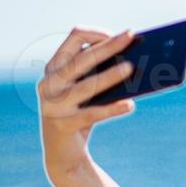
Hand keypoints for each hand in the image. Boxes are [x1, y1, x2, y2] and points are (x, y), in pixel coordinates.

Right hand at [38, 27, 136, 177]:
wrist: (63, 153)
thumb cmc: (80, 115)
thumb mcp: (86, 92)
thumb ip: (100, 76)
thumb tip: (135, 62)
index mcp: (55, 67)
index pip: (74, 38)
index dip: (97, 33)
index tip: (119, 35)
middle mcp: (50, 82)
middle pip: (82, 58)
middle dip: (109, 46)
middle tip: (131, 36)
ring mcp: (54, 104)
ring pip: (87, 85)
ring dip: (111, 75)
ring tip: (133, 67)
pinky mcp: (63, 124)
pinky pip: (92, 114)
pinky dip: (112, 108)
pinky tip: (130, 104)